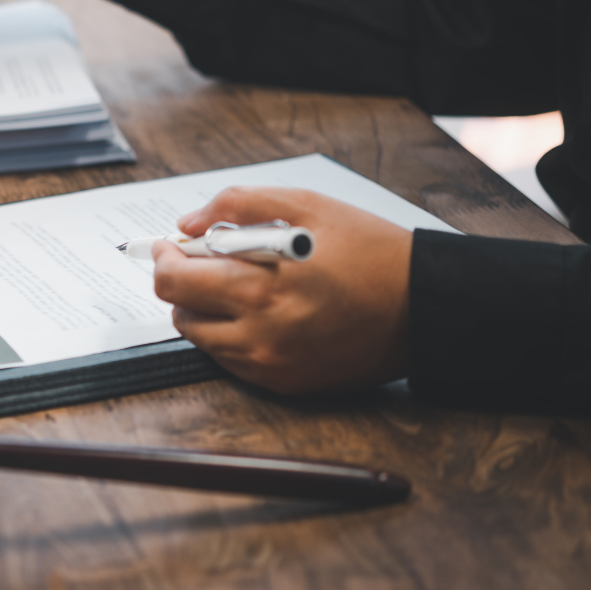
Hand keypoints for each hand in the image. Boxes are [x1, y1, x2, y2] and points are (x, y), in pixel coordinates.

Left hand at [152, 187, 413, 395]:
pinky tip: (257, 311)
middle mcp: (262, 333)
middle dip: (180, 282)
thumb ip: (239, 206)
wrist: (426, 306)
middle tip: (197, 260)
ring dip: (203, 310)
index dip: (164, 258)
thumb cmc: (371, 251)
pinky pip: (231, 362)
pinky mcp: (285, 384)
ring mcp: (272, 364)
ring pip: (202, 340)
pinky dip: (230, 335)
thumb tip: (188, 223)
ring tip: (235, 285)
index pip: (178, 281)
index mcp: (264, 286)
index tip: (170, 245)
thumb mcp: (309, 206)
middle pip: (181, 313)